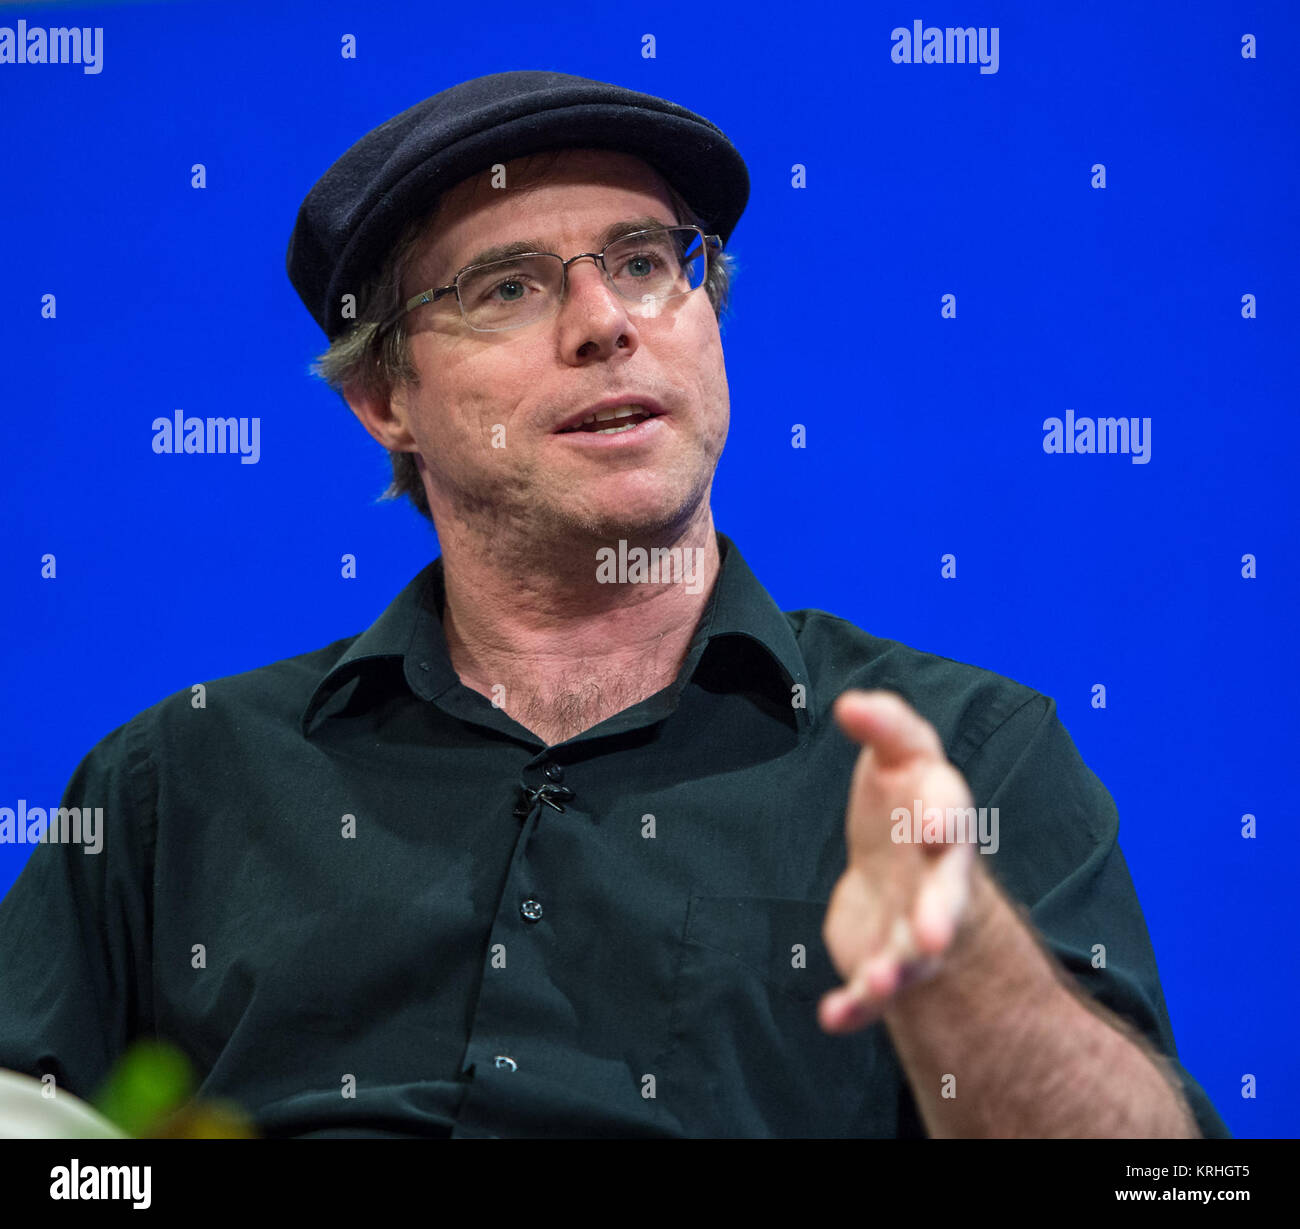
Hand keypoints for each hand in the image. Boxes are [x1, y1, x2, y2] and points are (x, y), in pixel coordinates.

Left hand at [819, 690, 980, 1033]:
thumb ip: (885, 728)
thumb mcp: (899, 759)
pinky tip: (833, 1018)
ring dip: (900, 969)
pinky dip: (858, 1007)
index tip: (932, 826)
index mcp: (942, 820)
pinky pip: (876, 992)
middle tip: (933, 935)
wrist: (906, 882)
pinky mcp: (888, 963)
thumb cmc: (903, 809)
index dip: (946, 820)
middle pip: (948, 900)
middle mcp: (939, 878)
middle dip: (942, 916)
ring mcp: (916, 926)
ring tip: (879, 980)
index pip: (952, 815)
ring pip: (916, 954)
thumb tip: (850, 702)